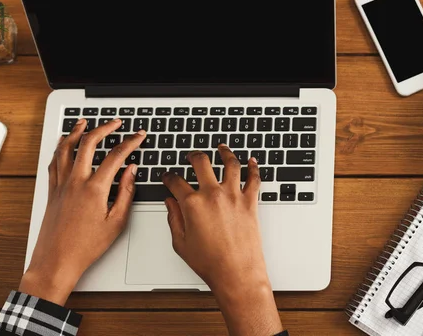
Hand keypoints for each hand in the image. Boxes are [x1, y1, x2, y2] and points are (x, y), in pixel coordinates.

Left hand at [19, 118, 145, 304]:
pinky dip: (60, 147)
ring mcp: (61, 184)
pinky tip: (63, 142)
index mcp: (95, 189)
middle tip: (115, 123)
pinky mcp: (52, 191)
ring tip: (85, 122)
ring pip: (66, 148)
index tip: (138, 136)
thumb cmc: (86, 247)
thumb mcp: (116, 222)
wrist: (56, 261)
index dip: (130, 142)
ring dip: (77, 131)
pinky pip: (54, 161)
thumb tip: (132, 172)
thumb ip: (126, 193)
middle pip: (89, 143)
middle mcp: (76, 182)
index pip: (116, 156)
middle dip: (104, 128)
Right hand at [162, 145, 282, 335]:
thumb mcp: (181, 243)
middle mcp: (213, 195)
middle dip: (193, 155)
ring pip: (230, 164)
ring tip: (222, 148)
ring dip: (225, 152)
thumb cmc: (210, 263)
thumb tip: (170, 203)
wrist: (237, 273)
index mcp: (192, 204)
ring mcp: (233, 196)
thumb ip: (174, 219)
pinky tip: (252, 161)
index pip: (176, 181)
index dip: (169, 176)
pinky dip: (254, 167)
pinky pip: (254, 179)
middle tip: (192, 156)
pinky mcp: (250, 202)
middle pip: (201, 162)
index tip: (168, 176)